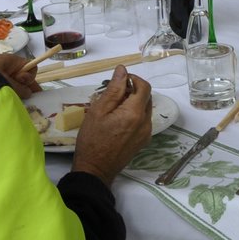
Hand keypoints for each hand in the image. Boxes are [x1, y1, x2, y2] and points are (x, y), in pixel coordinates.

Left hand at [0, 52, 39, 98]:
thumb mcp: (4, 81)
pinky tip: (1, 101)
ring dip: (14, 93)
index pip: (30, 66)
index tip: (22, 83)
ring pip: (14, 85)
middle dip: (23, 88)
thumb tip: (29, 93)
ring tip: (7, 100)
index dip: (30, 76)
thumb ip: (19, 88)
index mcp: (12, 62)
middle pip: (23, 77)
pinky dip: (5, 95)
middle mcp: (7, 67)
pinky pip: (5, 89)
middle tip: (17, 96)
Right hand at [73, 66, 152, 184]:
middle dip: (133, 90)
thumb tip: (122, 70)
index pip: (144, 87)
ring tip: (114, 107)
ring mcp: (146, 133)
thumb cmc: (92, 139)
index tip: (121, 80)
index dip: (134, 79)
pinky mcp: (143, 141)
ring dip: (133, 102)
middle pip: (146, 97)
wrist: (95, 169)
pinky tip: (118, 120)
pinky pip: (143, 120)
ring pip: (145, 109)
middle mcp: (146, 122)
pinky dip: (134, 114)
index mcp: (135, 113)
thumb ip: (113, 89)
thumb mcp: (98, 111)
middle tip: (114, 93)